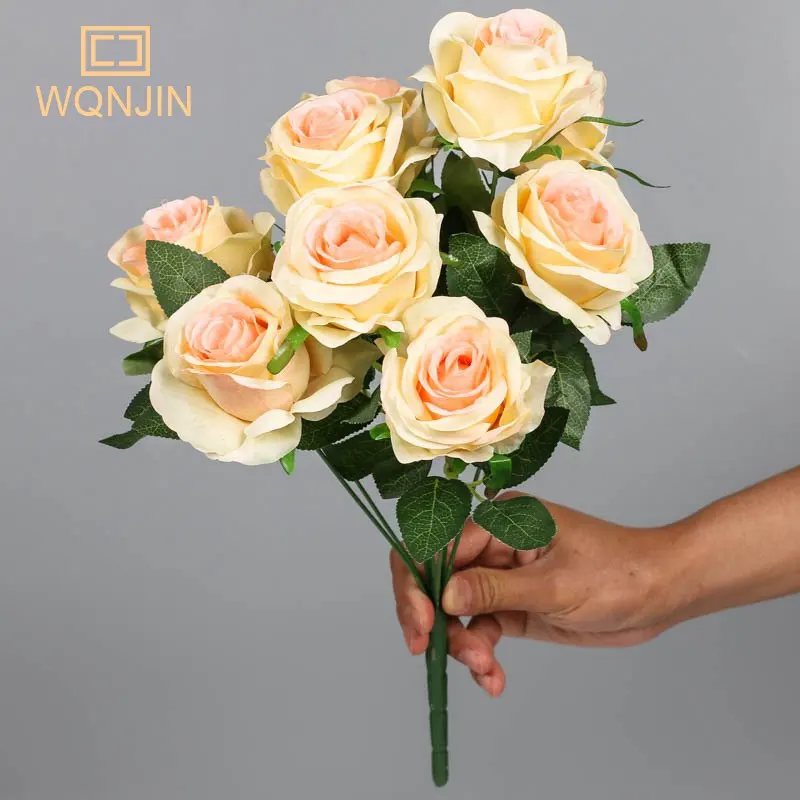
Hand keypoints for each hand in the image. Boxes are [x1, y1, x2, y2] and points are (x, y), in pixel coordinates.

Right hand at [390, 495, 685, 696]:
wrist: (659, 592)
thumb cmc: (617, 573)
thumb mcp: (555, 585)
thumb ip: (495, 590)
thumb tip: (445, 596)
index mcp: (499, 521)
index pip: (436, 545)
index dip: (418, 584)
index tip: (421, 627)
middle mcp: (492, 544)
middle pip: (435, 578)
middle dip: (432, 617)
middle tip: (430, 653)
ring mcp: (500, 576)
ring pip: (454, 611)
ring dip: (461, 644)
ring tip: (486, 671)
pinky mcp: (511, 605)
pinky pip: (479, 630)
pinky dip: (480, 656)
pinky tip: (493, 679)